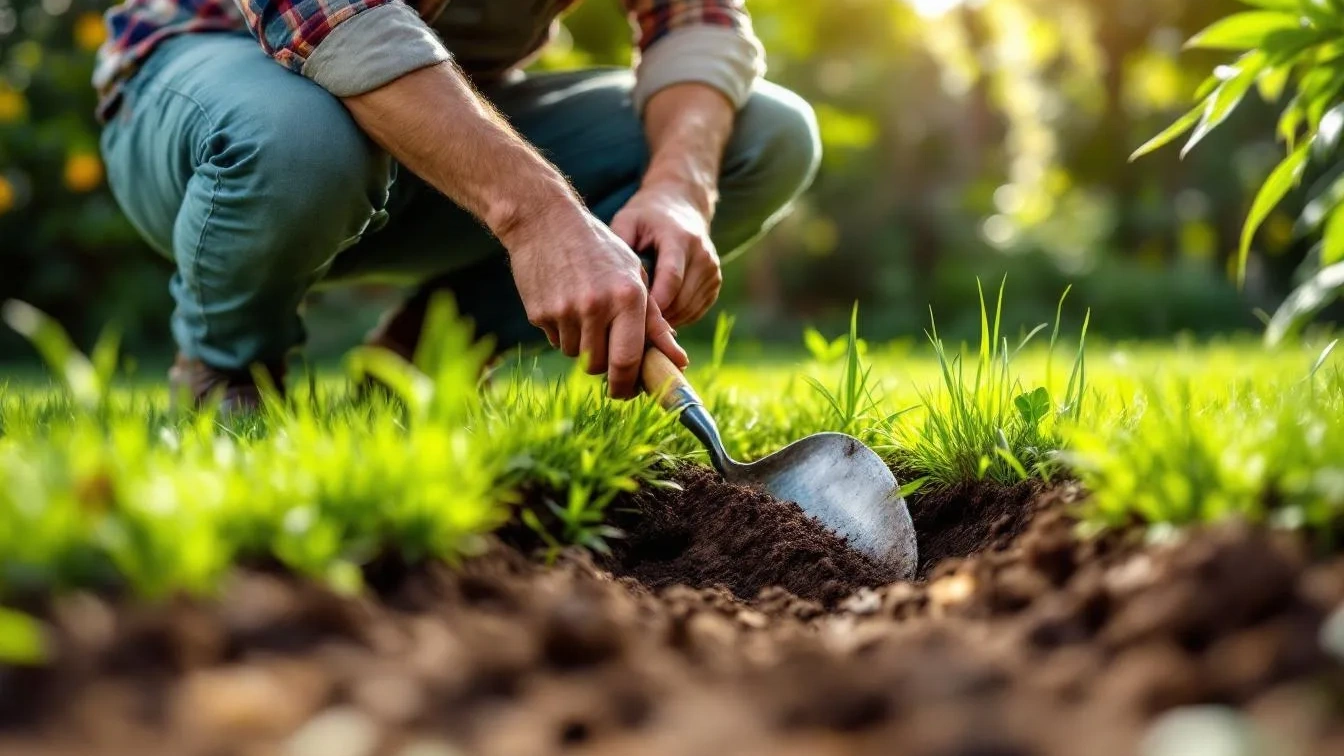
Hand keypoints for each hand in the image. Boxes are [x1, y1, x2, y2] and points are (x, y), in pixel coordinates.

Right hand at [504, 201, 687, 397]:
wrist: (544, 220)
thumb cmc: (599, 249)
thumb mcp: (634, 276)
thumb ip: (655, 321)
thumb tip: (677, 360)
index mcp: (628, 296)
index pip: (629, 360)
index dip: (628, 384)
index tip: (628, 392)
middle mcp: (597, 306)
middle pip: (601, 365)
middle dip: (605, 366)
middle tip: (606, 350)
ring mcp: (565, 311)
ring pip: (578, 356)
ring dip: (584, 346)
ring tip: (584, 311)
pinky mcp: (540, 313)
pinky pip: (557, 340)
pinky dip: (564, 332)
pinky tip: (565, 302)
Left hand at [610, 184, 721, 326]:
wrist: (681, 206)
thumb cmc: (646, 217)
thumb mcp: (627, 222)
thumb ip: (620, 248)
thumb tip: (612, 284)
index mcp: (680, 238)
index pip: (671, 279)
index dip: (652, 303)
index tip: (629, 315)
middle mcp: (703, 255)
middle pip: (680, 299)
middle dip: (655, 316)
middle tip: (628, 325)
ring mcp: (712, 270)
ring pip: (688, 309)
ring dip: (665, 320)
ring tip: (639, 321)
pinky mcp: (715, 283)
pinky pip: (695, 311)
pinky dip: (675, 317)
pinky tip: (656, 314)